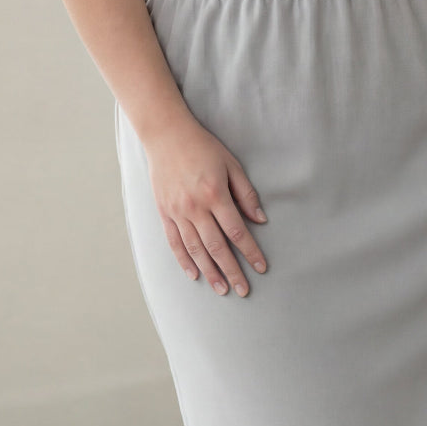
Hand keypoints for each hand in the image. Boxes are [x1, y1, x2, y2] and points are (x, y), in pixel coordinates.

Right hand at [142, 114, 268, 296]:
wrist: (166, 135)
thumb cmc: (203, 147)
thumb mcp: (231, 164)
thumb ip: (246, 193)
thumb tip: (260, 219)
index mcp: (215, 195)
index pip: (237, 231)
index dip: (250, 252)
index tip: (261, 267)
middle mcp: (195, 207)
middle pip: (217, 247)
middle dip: (232, 270)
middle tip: (243, 290)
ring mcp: (177, 212)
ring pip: (195, 249)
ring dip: (210, 271)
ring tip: (222, 289)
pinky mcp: (165, 213)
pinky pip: (175, 242)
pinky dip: (184, 261)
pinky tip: (194, 275)